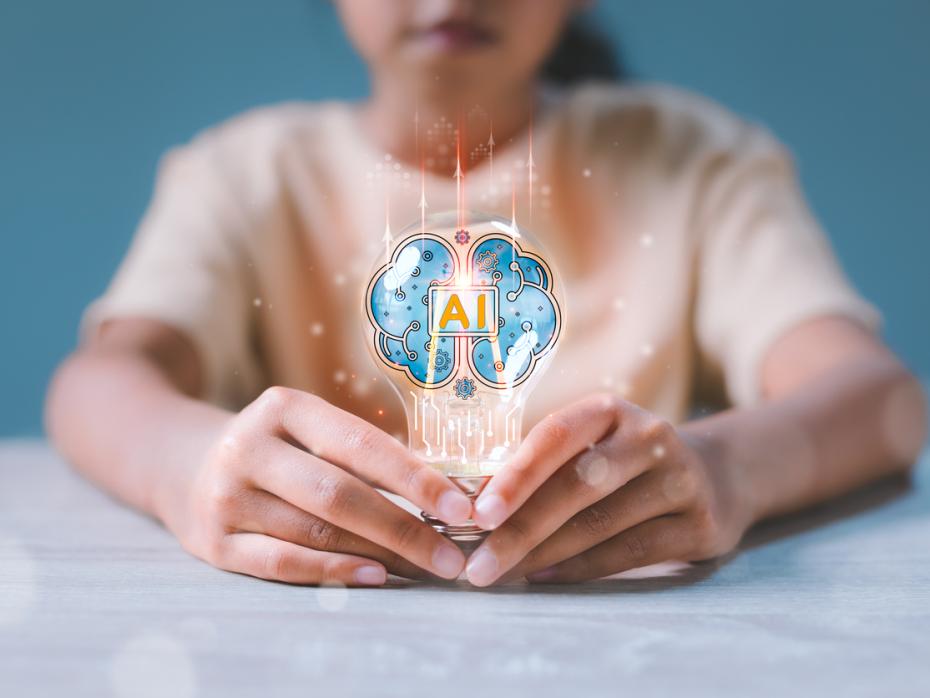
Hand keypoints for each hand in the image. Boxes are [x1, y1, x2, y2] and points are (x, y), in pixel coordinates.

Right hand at [156, 387, 472, 585]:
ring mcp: (227, 496)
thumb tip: (444, 495)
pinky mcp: (214, 542)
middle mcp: (250, 447)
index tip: (462, 506)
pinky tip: (375, 576)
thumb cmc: (276, 448)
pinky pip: (282, 562)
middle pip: (340, 493)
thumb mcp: (308, 429)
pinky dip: (332, 570)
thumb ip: (361, 454)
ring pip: (316, 531)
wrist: (183, 465)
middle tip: (452, 556)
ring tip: (426, 567)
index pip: (361, 445)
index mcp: (284, 407)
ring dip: (380, 554)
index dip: (415, 478)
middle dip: (406, 528)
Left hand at [464, 394, 752, 585]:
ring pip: (600, 525)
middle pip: (576, 486)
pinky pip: (629, 554)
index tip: (476, 513)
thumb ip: (544, 468)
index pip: (555, 437)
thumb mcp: (592, 446)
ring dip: (542, 555)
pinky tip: (544, 578)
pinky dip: (581, 569)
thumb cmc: (623, 466)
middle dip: (520, 529)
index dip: (515, 476)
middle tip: (477, 564)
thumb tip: (472, 510)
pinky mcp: (700, 525)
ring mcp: (680, 480)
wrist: (715, 478)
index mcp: (610, 410)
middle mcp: (650, 437)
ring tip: (500, 574)